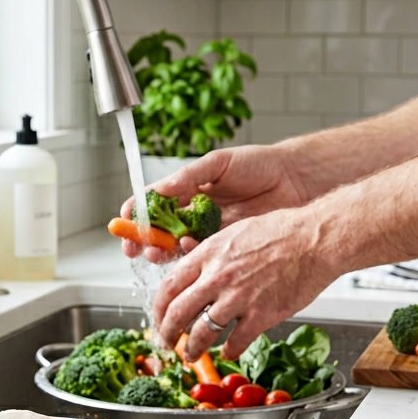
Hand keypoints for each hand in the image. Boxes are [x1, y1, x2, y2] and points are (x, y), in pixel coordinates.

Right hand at [119, 145, 308, 260]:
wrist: (293, 180)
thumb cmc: (258, 165)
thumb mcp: (219, 163)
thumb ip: (189, 176)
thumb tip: (161, 189)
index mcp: (186, 189)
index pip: (151, 203)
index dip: (135, 214)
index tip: (124, 222)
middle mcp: (191, 212)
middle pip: (157, 229)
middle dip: (142, 239)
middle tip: (135, 246)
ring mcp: (206, 230)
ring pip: (175, 246)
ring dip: (161, 250)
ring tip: (157, 250)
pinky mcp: (223, 246)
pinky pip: (200, 255)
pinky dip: (188, 255)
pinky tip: (186, 248)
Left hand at [151, 207, 336, 359]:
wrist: (315, 239)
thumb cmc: (282, 232)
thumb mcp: (234, 233)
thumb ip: (211, 255)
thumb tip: (195, 275)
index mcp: (208, 254)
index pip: (169, 286)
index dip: (158, 308)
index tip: (158, 318)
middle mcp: (218, 276)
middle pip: (177, 313)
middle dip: (166, 334)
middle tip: (166, 343)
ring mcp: (239, 297)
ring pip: (202, 332)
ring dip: (192, 349)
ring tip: (191, 356)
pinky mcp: (261, 314)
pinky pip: (236, 341)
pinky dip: (229, 351)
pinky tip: (229, 352)